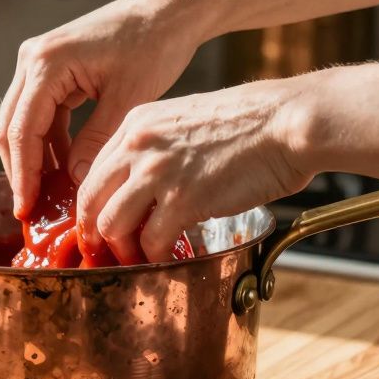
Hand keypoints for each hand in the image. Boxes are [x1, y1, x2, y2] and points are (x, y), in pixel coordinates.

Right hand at [0, 0, 214, 217]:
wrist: (170, 10)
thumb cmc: (155, 44)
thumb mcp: (129, 100)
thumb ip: (96, 142)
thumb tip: (73, 183)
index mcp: (46, 63)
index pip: (22, 131)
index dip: (23, 175)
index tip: (26, 209)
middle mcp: (33, 59)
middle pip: (11, 127)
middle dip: (20, 171)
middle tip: (31, 210)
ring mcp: (40, 62)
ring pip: (22, 122)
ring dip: (34, 159)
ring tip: (49, 196)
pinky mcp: (53, 69)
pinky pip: (41, 113)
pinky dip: (50, 142)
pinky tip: (65, 169)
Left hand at [77, 77, 313, 261]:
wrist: (288, 121)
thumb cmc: (250, 122)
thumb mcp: (185, 120)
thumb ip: (157, 147)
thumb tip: (144, 184)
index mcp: (136, 123)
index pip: (93, 171)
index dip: (93, 204)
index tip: (99, 224)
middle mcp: (138, 145)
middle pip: (90, 200)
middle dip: (93, 232)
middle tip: (105, 250)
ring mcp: (158, 172)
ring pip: (111, 225)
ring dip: (122, 249)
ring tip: (138, 258)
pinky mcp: (183, 199)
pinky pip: (152, 242)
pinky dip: (157, 257)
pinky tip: (169, 258)